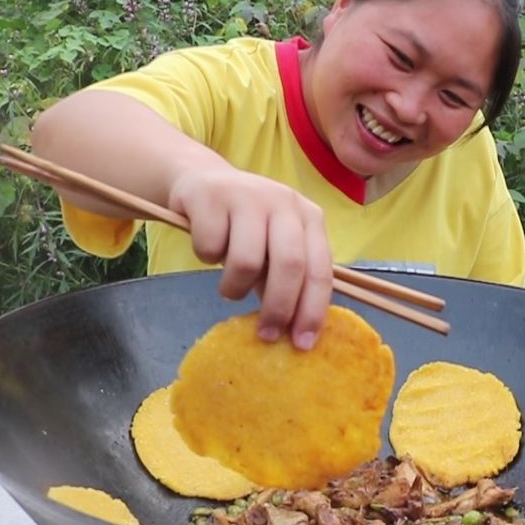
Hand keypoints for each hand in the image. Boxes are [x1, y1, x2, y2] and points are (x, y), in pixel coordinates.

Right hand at [167, 168, 332, 348]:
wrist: (204, 181)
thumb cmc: (247, 225)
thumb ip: (286, 280)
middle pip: (289, 265)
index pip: (320, 269)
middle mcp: (284, 203)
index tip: (302, 344)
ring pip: (246, 260)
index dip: (313, 309)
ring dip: (234, 286)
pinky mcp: (211, 196)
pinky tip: (209, 247)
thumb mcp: (274, 247)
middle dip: (278, 307)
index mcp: (309, 217)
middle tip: (265, 335)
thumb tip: (292, 331)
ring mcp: (248, 195)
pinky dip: (207, 257)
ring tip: (230, 286)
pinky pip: (210, 247)